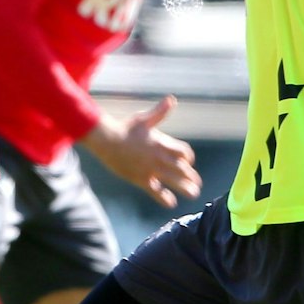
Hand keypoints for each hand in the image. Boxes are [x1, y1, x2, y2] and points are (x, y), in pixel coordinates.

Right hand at [82, 96, 201, 208]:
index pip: (183, 152)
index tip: (189, 161)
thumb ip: (160, 112)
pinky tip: (171, 203)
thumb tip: (171, 99)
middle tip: (197, 183)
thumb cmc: (125, 128)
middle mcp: (158, 157)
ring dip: (185, 187)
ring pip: (173, 180)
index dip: (188, 157)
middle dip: (191, 176)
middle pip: (182, 168)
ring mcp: (150, 169)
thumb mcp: (143, 119)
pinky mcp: (140, 179)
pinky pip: (155, 191)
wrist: (106, 140)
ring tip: (194, 193)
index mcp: (161, 142)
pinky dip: (164, 198)